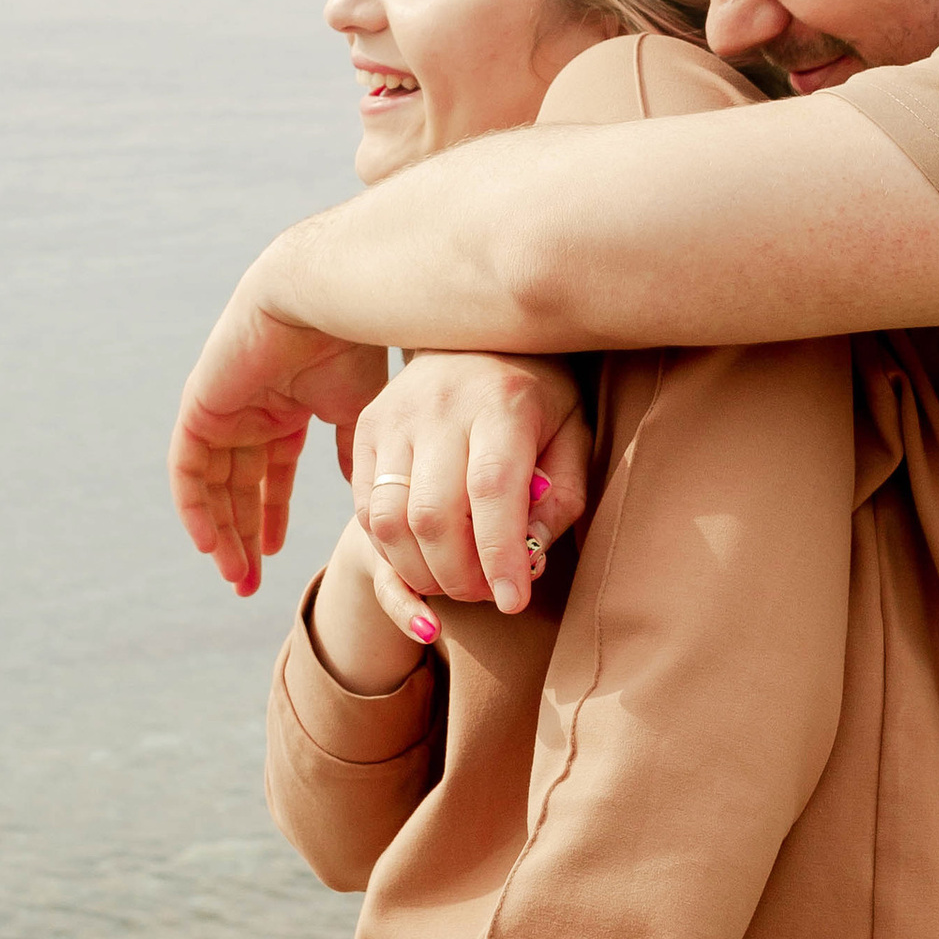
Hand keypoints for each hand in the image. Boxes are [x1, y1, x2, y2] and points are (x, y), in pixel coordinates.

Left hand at [170, 280, 389, 593]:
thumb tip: (358, 494)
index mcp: (284, 411)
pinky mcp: (201, 407)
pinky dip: (195, 508)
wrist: (324, 300)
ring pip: (212, 486)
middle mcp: (249, 413)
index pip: (270, 476)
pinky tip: (209, 544)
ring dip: (221, 533)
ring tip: (235, 575)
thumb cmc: (351, 345)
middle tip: (248, 584)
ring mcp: (222, 410)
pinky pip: (187, 470)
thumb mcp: (363, 413)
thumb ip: (355, 455)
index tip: (279, 558)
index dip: (272, 518)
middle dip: (242, 538)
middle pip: (236, 488)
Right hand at [350, 354, 589, 616]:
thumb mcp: (573, 437)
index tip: (512, 602)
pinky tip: (425, 559)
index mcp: (502, 402)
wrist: (478, 337)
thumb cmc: (539, 399)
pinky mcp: (365, 427)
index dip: (499, 555)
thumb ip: (562, 498)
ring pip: (388, 522)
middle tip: (486, 594)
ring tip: (457, 583)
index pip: (493, 491)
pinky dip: (393, 551)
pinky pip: (366, 510)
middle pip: (433, 516)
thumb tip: (529, 557)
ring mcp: (394, 415)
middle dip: (459, 576)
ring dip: (420, 572)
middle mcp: (440, 405)